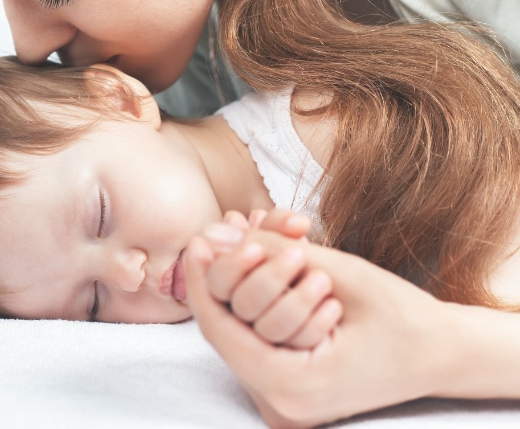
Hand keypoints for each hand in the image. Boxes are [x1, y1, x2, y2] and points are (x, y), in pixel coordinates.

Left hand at [186, 224, 448, 427]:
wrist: (443, 353)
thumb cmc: (404, 316)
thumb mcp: (339, 271)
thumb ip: (274, 252)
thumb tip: (216, 235)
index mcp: (294, 386)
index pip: (221, 331)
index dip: (202, 281)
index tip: (197, 239)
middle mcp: (282, 405)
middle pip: (225, 335)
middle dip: (222, 280)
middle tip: (225, 234)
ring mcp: (285, 403)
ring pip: (237, 338)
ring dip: (238, 292)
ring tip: (248, 247)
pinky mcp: (290, 391)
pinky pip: (254, 345)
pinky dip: (254, 309)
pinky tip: (259, 275)